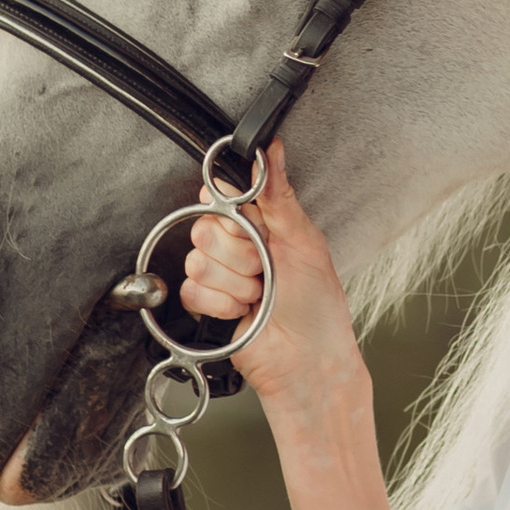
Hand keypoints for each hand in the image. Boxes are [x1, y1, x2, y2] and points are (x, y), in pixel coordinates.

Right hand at [178, 144, 366, 435]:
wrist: (308, 360)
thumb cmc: (318, 305)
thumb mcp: (304, 241)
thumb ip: (278, 195)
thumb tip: (271, 149)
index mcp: (260, 223)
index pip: (220, 196)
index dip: (233, 215)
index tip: (255, 231)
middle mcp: (236, 246)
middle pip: (203, 228)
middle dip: (241, 256)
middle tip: (267, 272)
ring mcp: (219, 275)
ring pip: (197, 262)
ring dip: (235, 285)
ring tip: (259, 296)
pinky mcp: (205, 304)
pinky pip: (191, 291)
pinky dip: (221, 305)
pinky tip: (243, 312)